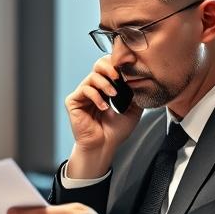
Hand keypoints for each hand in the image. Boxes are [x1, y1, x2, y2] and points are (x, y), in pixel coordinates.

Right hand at [65, 56, 142, 177]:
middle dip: (109, 67)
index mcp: (105, 90)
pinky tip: (104, 107)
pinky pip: (85, 90)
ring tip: (114, 94)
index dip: (117, 67)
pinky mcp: (73, 101)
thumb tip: (141, 80)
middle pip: (98, 66)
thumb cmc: (116, 132)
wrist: (104, 146)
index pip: (109, 70)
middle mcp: (93, 90)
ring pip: (92, 77)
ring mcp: (82, 95)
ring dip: (105, 84)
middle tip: (119, 76)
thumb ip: (136, 95)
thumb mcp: (133, 111)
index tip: (128, 72)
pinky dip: (96, 96)